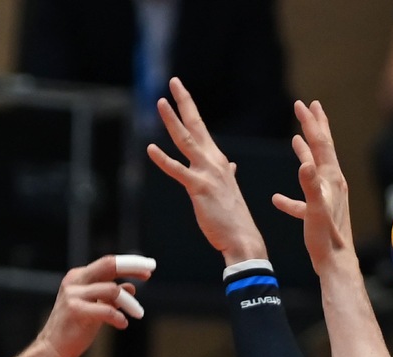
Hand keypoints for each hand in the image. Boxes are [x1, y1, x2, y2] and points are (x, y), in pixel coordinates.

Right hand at [37, 254, 150, 356]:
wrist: (54, 349)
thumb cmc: (76, 328)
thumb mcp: (96, 307)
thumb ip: (110, 296)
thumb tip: (132, 287)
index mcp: (79, 277)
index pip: (108, 263)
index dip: (130, 263)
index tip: (149, 267)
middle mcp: (75, 281)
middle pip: (109, 264)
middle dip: (133, 266)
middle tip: (150, 273)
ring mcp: (73, 295)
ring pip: (113, 289)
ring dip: (130, 303)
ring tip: (138, 313)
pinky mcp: (76, 310)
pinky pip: (107, 310)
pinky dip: (119, 317)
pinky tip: (123, 325)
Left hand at [146, 77, 267, 264]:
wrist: (242, 239)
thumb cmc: (233, 218)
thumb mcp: (229, 190)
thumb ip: (228, 175)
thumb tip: (231, 165)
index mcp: (219, 161)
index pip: (201, 129)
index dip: (190, 109)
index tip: (181, 91)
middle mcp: (214, 162)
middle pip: (196, 126)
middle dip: (185, 102)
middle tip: (174, 82)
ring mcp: (207, 173)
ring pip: (186, 141)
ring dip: (173, 121)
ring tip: (161, 103)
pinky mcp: (199, 188)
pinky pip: (178, 171)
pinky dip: (163, 159)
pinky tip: (150, 148)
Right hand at [271, 100, 354, 274]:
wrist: (335, 263)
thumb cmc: (326, 238)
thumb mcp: (315, 209)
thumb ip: (310, 185)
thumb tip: (304, 162)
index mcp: (331, 179)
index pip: (321, 143)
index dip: (311, 123)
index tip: (302, 104)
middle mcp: (333, 184)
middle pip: (323, 149)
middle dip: (315, 127)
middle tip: (310, 106)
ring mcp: (327, 197)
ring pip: (314, 168)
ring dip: (305, 152)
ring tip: (297, 139)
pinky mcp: (320, 212)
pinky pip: (303, 198)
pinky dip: (290, 194)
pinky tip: (277, 199)